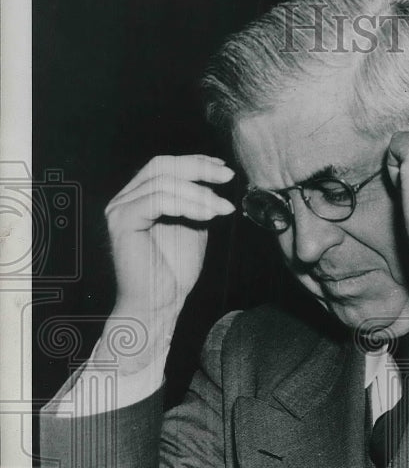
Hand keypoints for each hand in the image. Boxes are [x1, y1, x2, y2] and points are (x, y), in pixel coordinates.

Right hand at [104, 154, 234, 332]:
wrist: (159, 304)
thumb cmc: (174, 272)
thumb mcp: (193, 228)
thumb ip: (197, 203)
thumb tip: (215, 181)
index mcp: (139, 197)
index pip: (165, 166)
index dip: (195, 162)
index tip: (224, 169)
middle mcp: (124, 199)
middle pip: (161, 166)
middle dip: (199, 168)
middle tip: (228, 177)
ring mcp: (120, 209)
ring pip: (163, 183)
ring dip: (200, 193)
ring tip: (223, 208)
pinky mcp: (122, 222)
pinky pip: (158, 201)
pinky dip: (187, 205)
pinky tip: (209, 215)